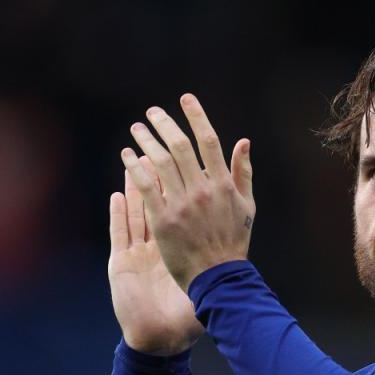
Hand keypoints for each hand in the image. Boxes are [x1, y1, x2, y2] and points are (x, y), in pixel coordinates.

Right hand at [108, 160, 204, 355]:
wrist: (162, 339)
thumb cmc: (184, 314)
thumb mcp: (203, 282)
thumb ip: (214, 256)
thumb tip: (232, 237)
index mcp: (174, 248)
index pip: (177, 210)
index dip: (182, 187)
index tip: (191, 164)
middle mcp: (154, 247)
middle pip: (154, 203)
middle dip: (155, 174)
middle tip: (157, 147)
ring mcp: (137, 255)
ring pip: (135, 213)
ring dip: (134, 185)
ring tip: (132, 158)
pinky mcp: (123, 265)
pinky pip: (121, 234)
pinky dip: (119, 214)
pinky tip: (116, 195)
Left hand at [120, 93, 254, 291]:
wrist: (219, 276)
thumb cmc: (234, 241)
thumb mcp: (247, 206)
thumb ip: (243, 172)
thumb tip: (243, 141)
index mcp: (223, 185)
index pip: (208, 141)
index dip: (197, 116)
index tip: (185, 98)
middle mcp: (202, 191)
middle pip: (180, 147)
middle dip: (164, 124)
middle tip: (152, 112)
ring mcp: (182, 205)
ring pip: (160, 163)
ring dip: (146, 141)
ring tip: (137, 129)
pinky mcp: (163, 220)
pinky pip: (145, 187)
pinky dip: (135, 168)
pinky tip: (127, 156)